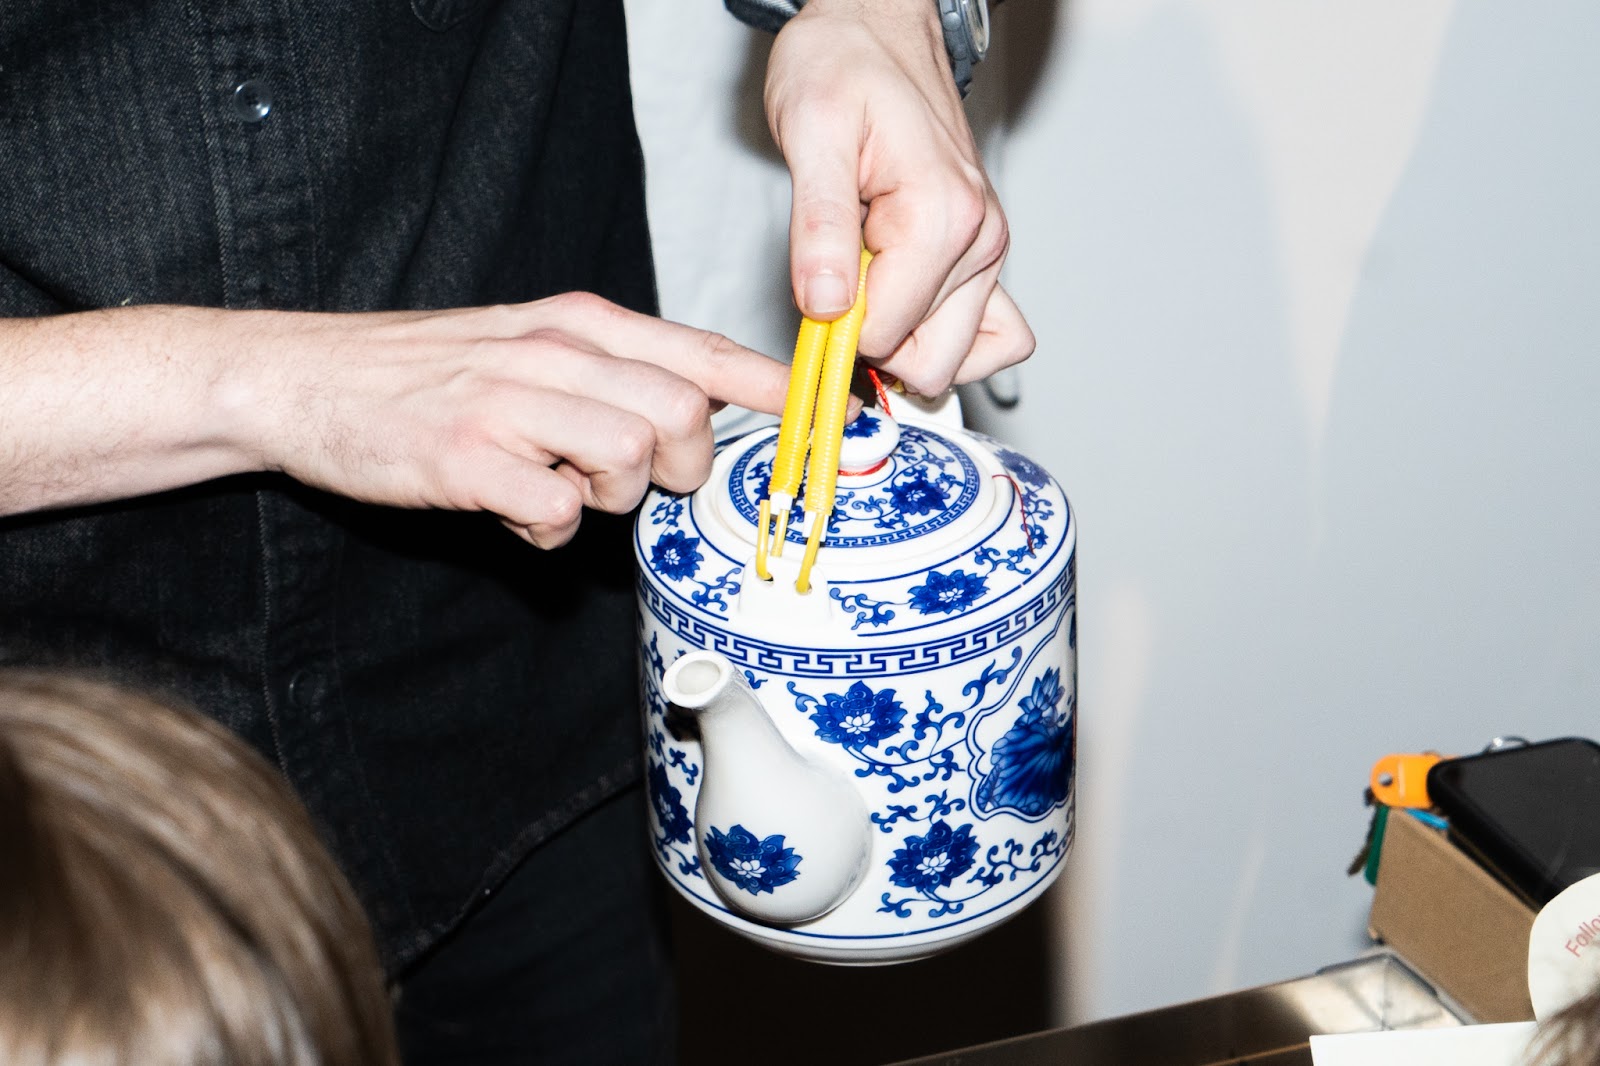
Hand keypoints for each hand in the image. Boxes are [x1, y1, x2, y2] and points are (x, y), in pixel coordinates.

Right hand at [252, 295, 790, 546]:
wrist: (307, 378)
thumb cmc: (431, 371)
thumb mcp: (533, 343)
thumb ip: (615, 372)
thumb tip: (703, 416)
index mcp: (581, 322)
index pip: (705, 352)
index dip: (776, 392)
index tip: (834, 416)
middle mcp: (555, 352)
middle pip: (683, 413)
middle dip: (683, 467)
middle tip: (641, 481)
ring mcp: (509, 403)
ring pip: (631, 457)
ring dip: (612, 498)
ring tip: (562, 488)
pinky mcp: (466, 459)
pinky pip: (555, 511)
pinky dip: (547, 529)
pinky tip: (515, 511)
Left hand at [765, 0, 1034, 395]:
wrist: (875, 28)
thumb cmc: (843, 65)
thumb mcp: (810, 131)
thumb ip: (819, 225)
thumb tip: (826, 307)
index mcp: (942, 216)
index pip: (886, 336)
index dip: (835, 327)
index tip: (815, 288)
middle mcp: (979, 240)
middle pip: (928, 363)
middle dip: (874, 343)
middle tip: (840, 284)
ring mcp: (987, 252)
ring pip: (954, 359)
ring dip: (903, 340)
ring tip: (867, 280)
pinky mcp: (981, 258)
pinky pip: (987, 338)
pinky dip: (940, 340)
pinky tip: (901, 305)